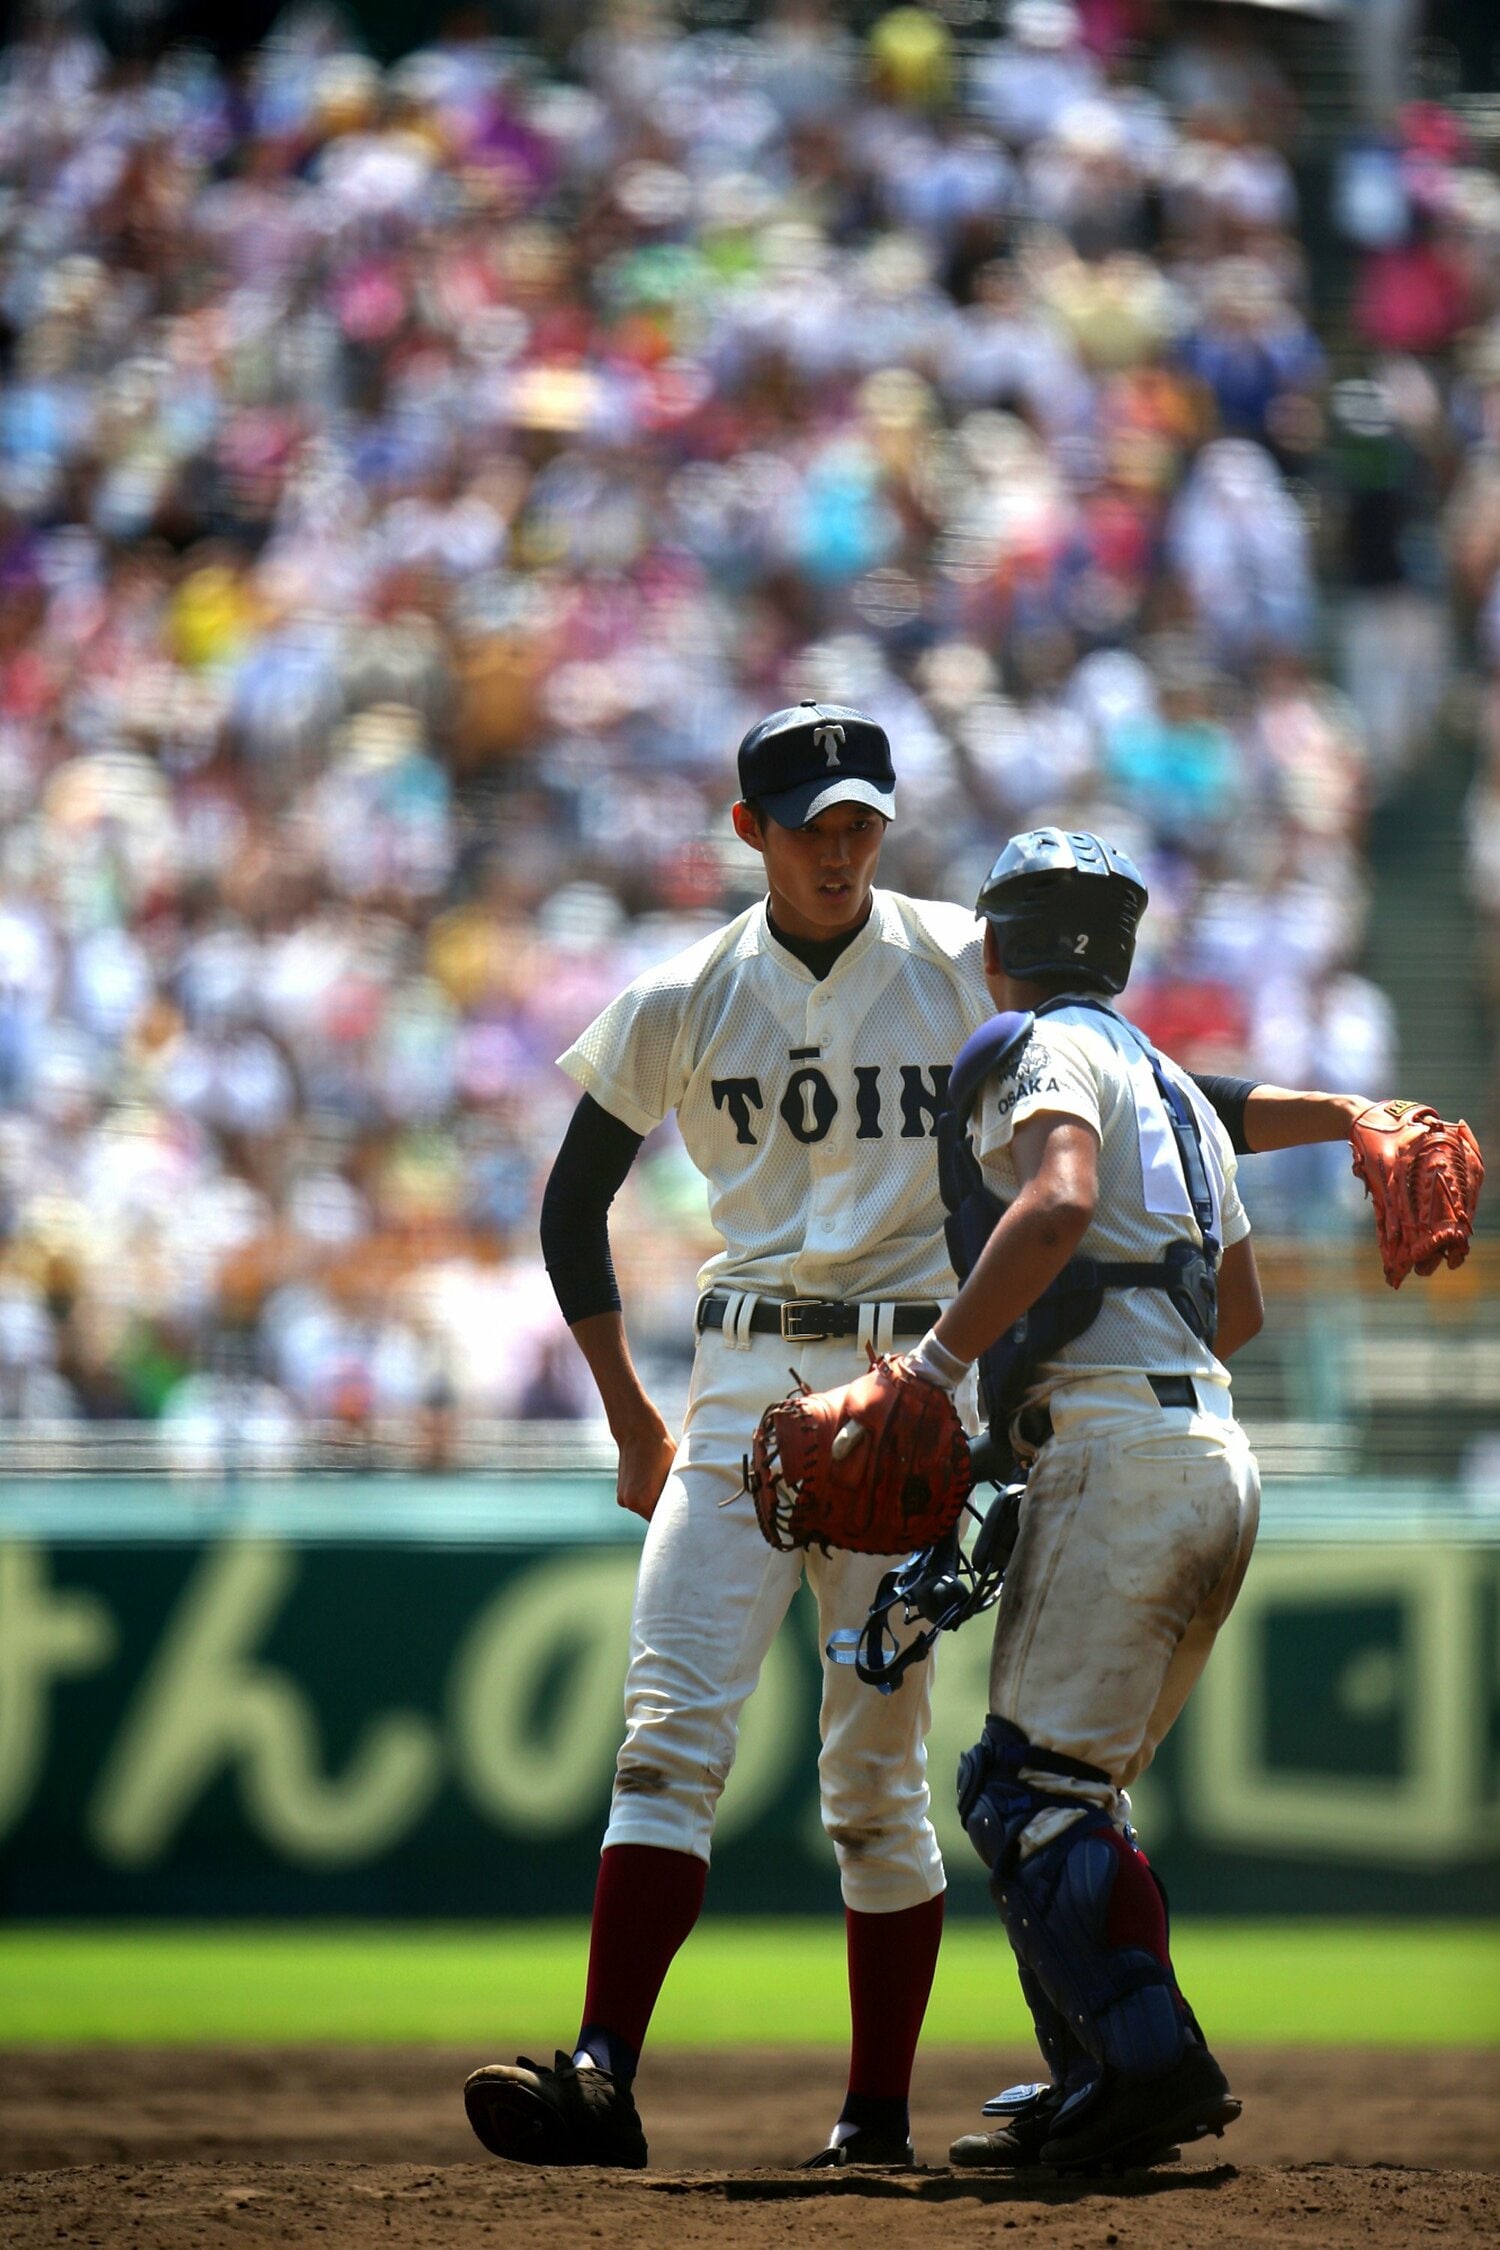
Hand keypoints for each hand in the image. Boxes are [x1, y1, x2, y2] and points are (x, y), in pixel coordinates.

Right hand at [612, 1405, 677, 1522]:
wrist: (637, 1431)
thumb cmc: (662, 1449)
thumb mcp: (675, 1473)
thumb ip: (675, 1495)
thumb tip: (684, 1508)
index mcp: (644, 1501)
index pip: (664, 1522)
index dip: (675, 1520)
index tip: (686, 1520)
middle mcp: (630, 1503)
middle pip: (654, 1517)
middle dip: (665, 1510)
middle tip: (677, 1501)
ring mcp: (623, 1499)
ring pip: (646, 1509)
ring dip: (655, 1502)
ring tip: (662, 1484)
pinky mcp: (620, 1493)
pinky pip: (638, 1501)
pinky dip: (646, 1496)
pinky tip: (652, 1480)